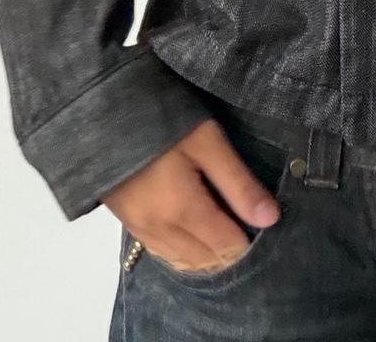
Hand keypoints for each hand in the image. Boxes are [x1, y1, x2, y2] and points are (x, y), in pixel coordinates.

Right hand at [102, 118, 281, 272]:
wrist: (104, 114)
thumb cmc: (163, 121)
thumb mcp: (208, 143)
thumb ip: (239, 184)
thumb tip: (271, 219)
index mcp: (183, 211)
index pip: (227, 247)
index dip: (251, 238)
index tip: (263, 220)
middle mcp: (160, 230)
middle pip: (206, 260)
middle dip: (230, 249)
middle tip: (248, 221)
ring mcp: (141, 229)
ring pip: (183, 261)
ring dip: (208, 254)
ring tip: (226, 228)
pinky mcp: (129, 223)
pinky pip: (163, 252)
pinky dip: (184, 252)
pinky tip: (196, 235)